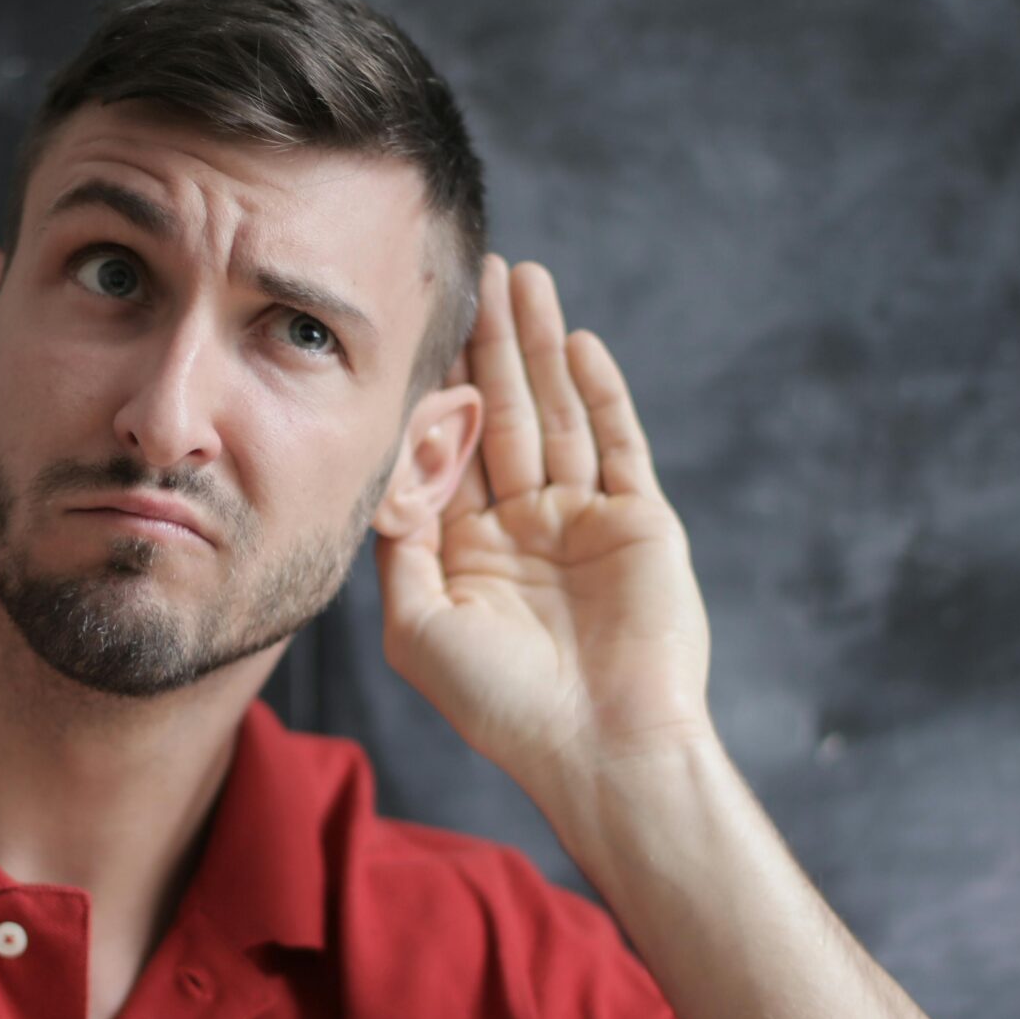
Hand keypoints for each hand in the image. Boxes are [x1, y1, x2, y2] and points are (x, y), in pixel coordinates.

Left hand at [373, 254, 715, 794]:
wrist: (602, 748)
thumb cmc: (503, 705)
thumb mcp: (418, 628)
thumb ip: (397, 546)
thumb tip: (379, 471)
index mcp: (470, 552)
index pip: (449, 449)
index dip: (436, 387)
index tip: (416, 323)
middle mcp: (526, 528)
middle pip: (505, 414)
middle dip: (491, 343)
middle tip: (479, 270)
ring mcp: (585, 522)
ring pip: (560, 414)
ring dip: (541, 347)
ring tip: (526, 278)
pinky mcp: (640, 523)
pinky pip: (619, 443)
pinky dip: (601, 393)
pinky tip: (578, 343)